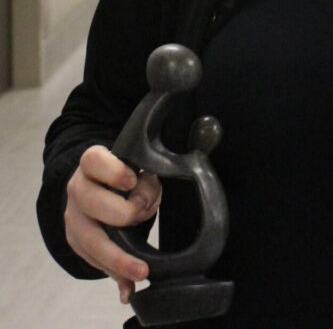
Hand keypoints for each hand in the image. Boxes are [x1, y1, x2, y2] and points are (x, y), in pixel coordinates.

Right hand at [64, 144, 161, 304]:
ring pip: (89, 240)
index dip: (113, 171)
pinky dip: (113, 274)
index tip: (132, 180)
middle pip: (91, 202)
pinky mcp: (76, 242)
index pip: (93, 160)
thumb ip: (145, 186)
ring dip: (117, 258)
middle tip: (142, 214)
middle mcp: (77, 189)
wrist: (99, 187)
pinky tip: (128, 287)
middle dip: (122, 213)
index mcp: (92, 164)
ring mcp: (73, 217)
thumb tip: (143, 205)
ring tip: (141, 271)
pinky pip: (93, 261)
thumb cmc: (127, 176)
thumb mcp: (140, 172)